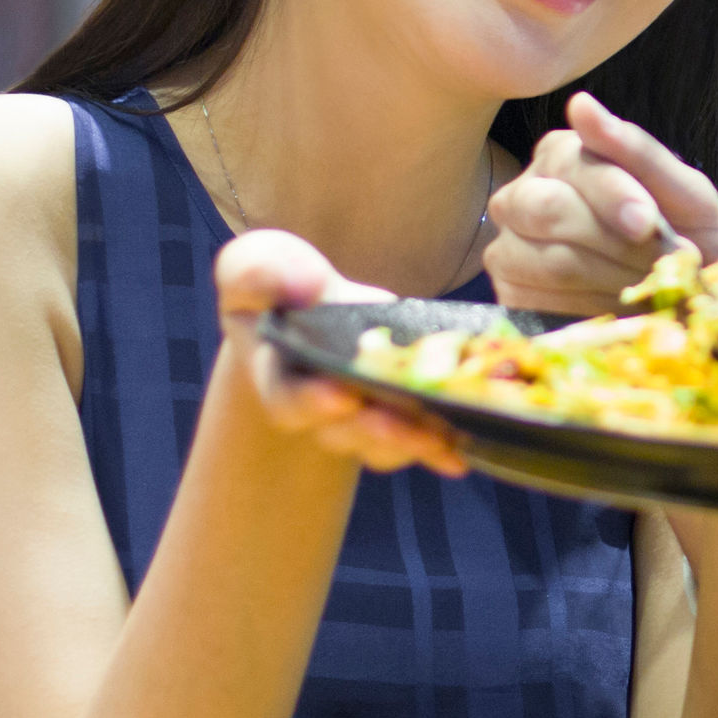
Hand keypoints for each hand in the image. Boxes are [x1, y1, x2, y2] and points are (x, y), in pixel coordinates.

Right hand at [216, 230, 466, 475]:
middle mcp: (322, 406)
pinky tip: (462, 450)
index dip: (312, 402)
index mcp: (279, 375)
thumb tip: (303, 283)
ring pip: (385, 442)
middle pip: (344, 431)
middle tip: (400, 425)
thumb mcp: (255, 267)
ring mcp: (365, 416)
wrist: (313, 315)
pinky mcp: (404, 415)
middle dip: (372, 431)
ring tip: (440, 437)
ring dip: (410, 441)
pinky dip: (441, 447)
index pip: (288, 398)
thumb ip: (256, 270)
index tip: (341, 396)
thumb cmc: (281, 286)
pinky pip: (421, 439)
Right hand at [484, 94, 717, 314]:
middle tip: (660, 260)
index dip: (612, 194)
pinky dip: (596, 306)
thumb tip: (579, 103)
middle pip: (549, 209)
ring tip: (652, 282)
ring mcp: (509, 249)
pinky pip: (546, 303)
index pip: (571, 164)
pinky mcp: (512, 299)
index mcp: (560, 155)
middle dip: (616, 240)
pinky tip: (622, 302)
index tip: (647, 223)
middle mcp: (522, 196)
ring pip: (552, 261)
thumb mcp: (683, 191)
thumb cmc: (687, 235)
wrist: (694, 301)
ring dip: (616, 276)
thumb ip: (636, 149)